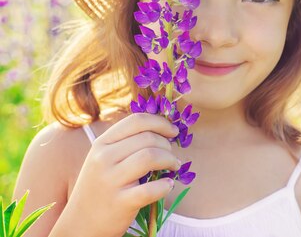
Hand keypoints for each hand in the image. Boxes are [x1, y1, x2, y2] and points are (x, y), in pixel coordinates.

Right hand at [63, 113, 180, 236]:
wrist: (80, 224)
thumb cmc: (99, 187)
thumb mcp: (103, 159)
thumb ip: (126, 142)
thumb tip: (162, 129)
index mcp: (101, 144)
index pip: (136, 121)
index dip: (160, 122)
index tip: (173, 131)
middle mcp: (103, 159)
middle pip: (147, 138)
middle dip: (167, 145)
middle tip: (172, 155)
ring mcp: (110, 181)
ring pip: (150, 157)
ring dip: (170, 160)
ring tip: (174, 166)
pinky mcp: (120, 202)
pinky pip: (151, 189)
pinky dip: (165, 186)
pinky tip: (168, 185)